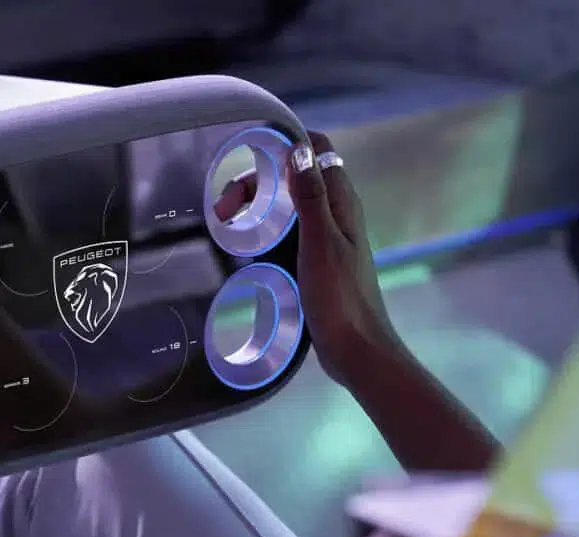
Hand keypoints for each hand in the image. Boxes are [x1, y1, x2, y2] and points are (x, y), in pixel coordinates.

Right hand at [214, 131, 399, 386]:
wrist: (355, 349)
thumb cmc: (339, 297)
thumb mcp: (319, 242)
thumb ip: (310, 195)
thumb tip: (299, 147)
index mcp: (341, 202)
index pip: (316, 150)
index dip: (283, 144)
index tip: (246, 156)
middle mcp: (334, 212)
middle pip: (292, 176)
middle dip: (255, 181)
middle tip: (223, 209)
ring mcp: (325, 236)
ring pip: (286, 203)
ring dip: (255, 204)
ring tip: (225, 224)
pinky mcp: (314, 259)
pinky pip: (285, 229)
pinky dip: (264, 227)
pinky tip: (245, 244)